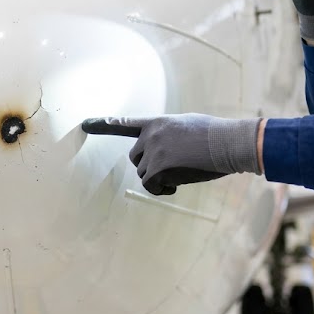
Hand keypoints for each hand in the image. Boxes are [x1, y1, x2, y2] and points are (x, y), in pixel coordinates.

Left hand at [82, 114, 261, 195]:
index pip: (126, 124)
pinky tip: (177, 186)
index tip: (85, 124)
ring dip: (159, 179)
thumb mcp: (188, 125)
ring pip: (144, 174)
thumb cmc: (216, 136)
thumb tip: (168, 152)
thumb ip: (171, 135)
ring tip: (182, 173)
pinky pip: (150, 186)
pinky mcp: (158, 168)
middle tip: (172, 168)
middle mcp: (150, 135)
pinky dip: (161, 190)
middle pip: (135, 158)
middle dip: (149, 166)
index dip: (104, 124)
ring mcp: (153, 151)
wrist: (228, 142)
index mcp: (158, 123)